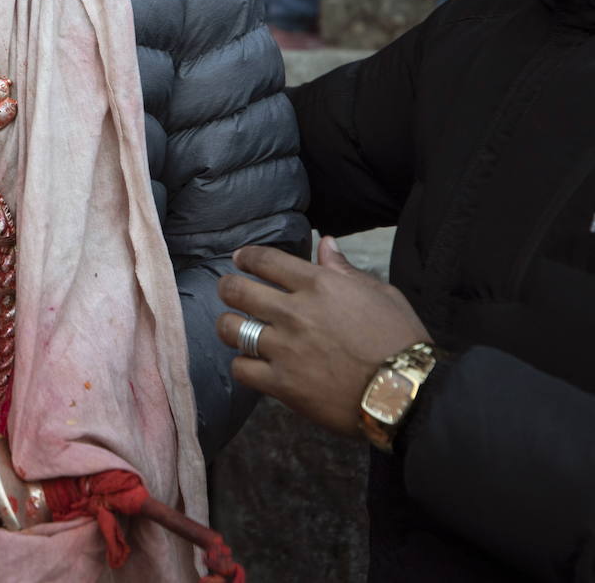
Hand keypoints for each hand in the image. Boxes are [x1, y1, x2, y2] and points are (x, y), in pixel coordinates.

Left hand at [215, 238, 429, 436]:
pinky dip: (243, 366)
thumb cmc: (401, 341)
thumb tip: (325, 243)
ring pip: (230, 328)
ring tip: (237, 329)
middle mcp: (295, 312)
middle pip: (237, 290)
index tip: (240, 259)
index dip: (246, 257)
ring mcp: (285, 349)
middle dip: (228, 288)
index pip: (266, 260)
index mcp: (320, 285)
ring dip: (230, 326)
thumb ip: (345, 269)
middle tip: (230, 292)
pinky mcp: (283, 384)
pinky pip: (241, 369)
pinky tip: (253, 365)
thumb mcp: (380, 294)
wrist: (409, 393)